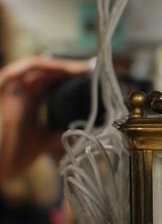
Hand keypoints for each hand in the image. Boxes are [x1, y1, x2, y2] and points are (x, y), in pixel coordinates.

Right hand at [0, 55, 90, 182]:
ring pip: (34, 67)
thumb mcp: (42, 143)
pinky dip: (38, 66)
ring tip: (79, 68)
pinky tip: (57, 68)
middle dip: (69, 69)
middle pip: (45, 72)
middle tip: (91, 69)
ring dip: (58, 66)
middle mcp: (17, 93)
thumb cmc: (12, 157)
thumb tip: (82, 134)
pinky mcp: (1, 89)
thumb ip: (59, 136)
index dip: (69, 77)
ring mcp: (8, 90)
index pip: (50, 82)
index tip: (89, 78)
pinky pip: (19, 70)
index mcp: (26, 102)